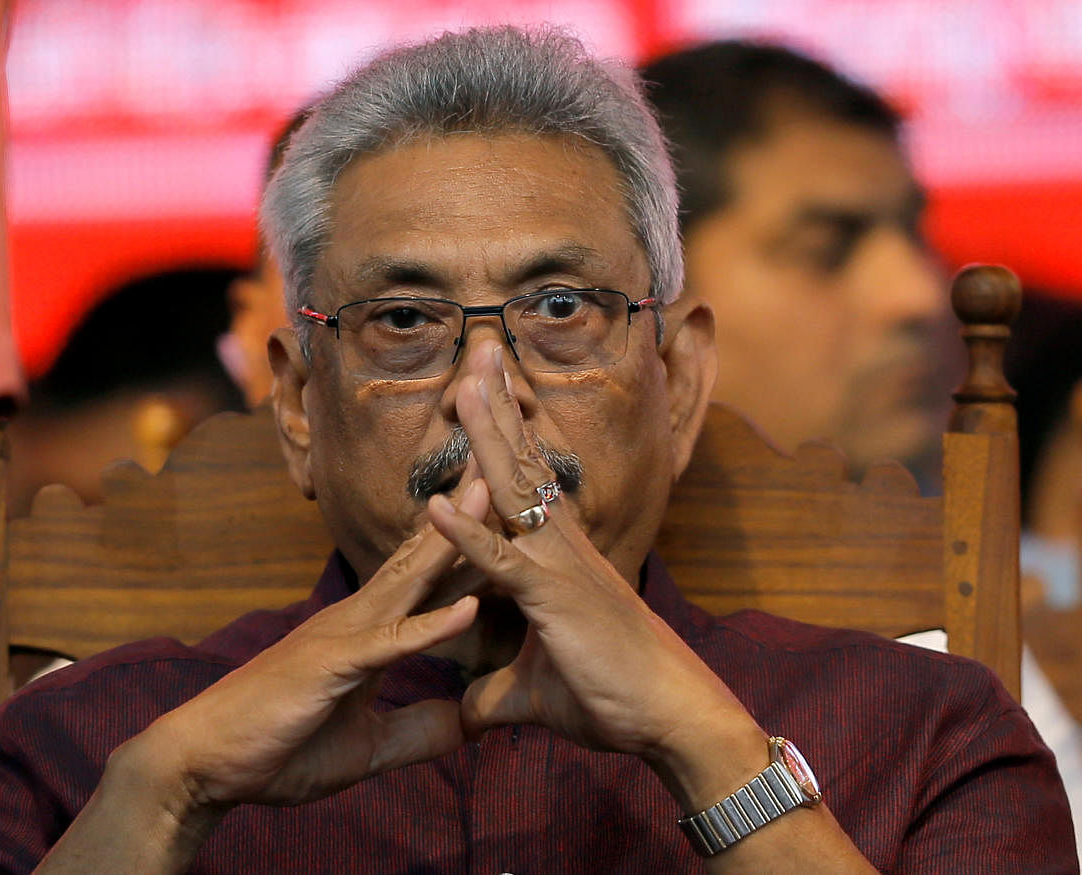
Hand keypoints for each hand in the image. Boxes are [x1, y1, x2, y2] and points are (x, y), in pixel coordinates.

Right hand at [136, 476, 490, 811]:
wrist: (207, 763)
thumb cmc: (279, 747)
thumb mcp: (366, 748)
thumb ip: (415, 732)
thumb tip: (465, 726)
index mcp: (369, 632)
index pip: (425, 582)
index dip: (466, 547)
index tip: (505, 516)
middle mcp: (358, 619)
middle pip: (421, 560)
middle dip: (465, 516)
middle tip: (504, 470)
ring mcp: (344, 636)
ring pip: (409, 583)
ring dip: (453, 544)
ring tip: (491, 502)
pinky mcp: (333, 665)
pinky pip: (390, 643)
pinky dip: (431, 626)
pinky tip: (468, 609)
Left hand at [427, 343, 765, 806]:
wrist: (668, 717)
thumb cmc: (611, 697)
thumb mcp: (537, 693)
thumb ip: (499, 692)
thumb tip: (468, 714)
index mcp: (557, 554)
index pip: (526, 480)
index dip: (505, 432)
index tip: (486, 385)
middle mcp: (560, 546)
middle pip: (521, 462)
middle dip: (496, 405)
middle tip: (478, 348)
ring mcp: (558, 567)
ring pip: (514, 492)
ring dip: (485, 439)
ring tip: (462, 385)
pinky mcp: (553, 601)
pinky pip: (503, 564)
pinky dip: (467, 537)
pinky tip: (434, 506)